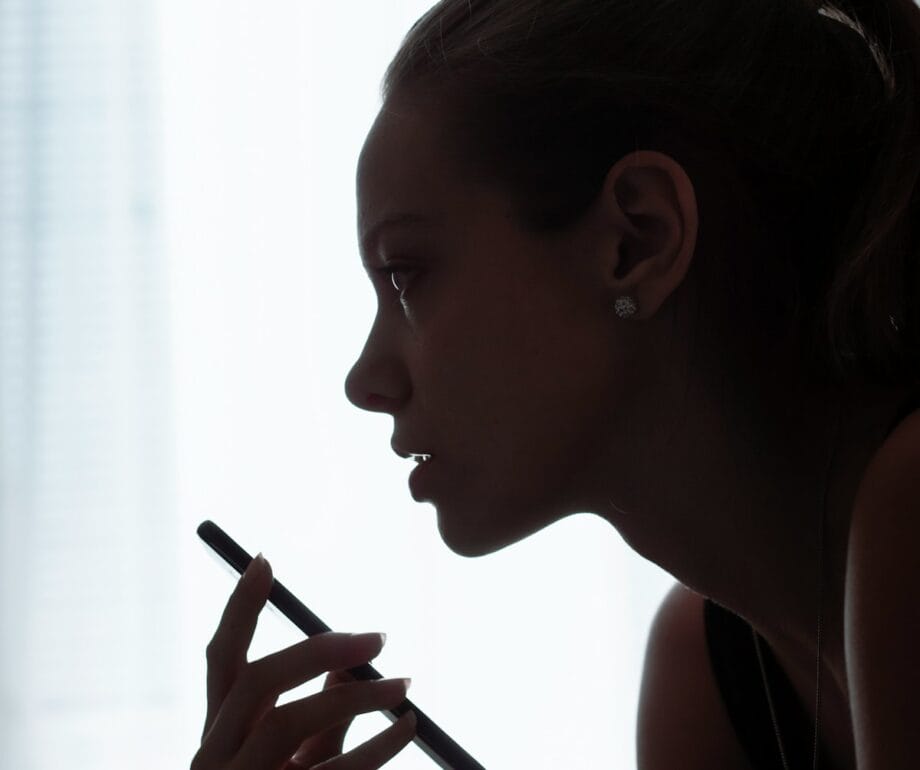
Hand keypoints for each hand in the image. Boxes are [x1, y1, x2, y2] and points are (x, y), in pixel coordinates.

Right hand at [191, 554, 416, 768]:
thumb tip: (354, 656)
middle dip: (319, 648)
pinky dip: (378, 746)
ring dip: (357, 697)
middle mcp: (217, 755)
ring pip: (292, 723)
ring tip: (405, 685)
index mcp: (220, 730)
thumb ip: (322, 707)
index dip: (240, 609)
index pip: (221, 658)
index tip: (264, 560)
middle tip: (376, 636)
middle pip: (260, 681)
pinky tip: (409, 729)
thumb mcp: (300, 752)